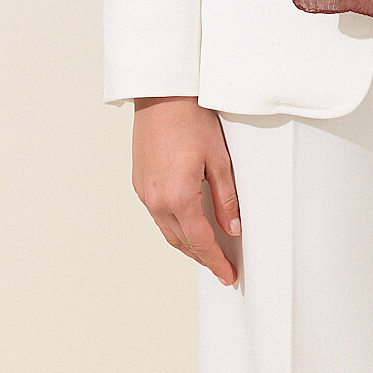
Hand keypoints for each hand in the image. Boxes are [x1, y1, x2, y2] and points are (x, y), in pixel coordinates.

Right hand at [132, 96, 240, 286]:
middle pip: (182, 242)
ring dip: (187, 244)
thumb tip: (233, 229)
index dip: (216, 261)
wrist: (161, 96)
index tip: (228, 276)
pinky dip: (174, 227)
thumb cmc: (191, 121)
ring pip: (168, 231)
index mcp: (178, 198)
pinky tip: (187, 224)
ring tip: (207, 251)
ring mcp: (144, 193)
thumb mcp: (219, 160)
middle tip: (221, 268)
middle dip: (203, 257)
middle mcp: (156, 201)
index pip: (201, 242)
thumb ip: (226, 199)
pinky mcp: (139, 183)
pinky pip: (157, 216)